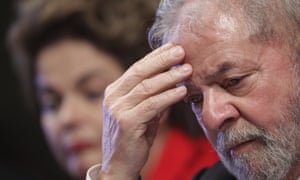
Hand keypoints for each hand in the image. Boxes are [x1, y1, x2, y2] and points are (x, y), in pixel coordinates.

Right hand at [100, 43, 191, 178]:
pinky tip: (182, 91)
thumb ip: (153, 96)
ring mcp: (117, 109)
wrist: (120, 164)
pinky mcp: (126, 122)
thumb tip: (173, 79)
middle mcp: (113, 97)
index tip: (172, 47)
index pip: (137, 69)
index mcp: (115, 92)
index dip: (155, 57)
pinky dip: (168, 97)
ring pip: (147, 87)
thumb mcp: (143, 112)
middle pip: (140, 72)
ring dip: (169, 77)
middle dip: (162, 60)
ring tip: (187, 70)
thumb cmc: (134, 137)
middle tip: (181, 51)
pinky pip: (151, 105)